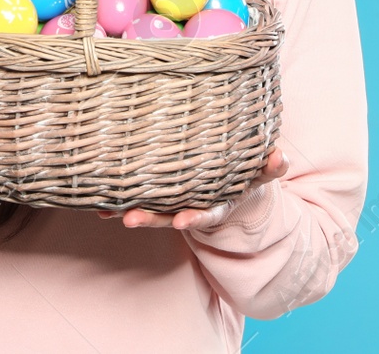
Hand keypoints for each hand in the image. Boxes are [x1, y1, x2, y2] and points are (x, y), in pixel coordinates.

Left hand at [96, 149, 288, 229]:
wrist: (232, 195)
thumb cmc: (243, 176)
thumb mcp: (260, 175)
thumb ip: (271, 168)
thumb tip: (282, 156)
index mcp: (217, 204)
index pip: (207, 213)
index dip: (195, 217)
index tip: (183, 221)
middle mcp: (193, 208)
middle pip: (169, 216)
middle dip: (150, 219)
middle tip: (129, 219)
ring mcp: (175, 205)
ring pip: (150, 211)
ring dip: (130, 211)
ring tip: (108, 213)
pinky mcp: (159, 199)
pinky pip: (138, 200)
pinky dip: (118, 203)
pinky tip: (97, 204)